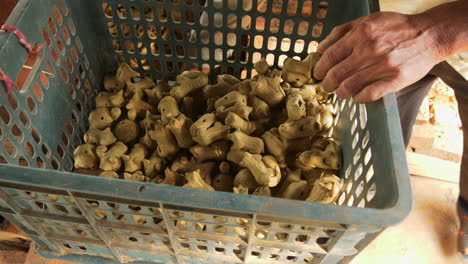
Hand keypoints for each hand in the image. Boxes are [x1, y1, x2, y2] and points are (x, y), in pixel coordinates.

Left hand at [313, 12, 442, 102]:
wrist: (429, 35)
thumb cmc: (395, 28)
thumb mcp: (367, 21)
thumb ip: (341, 32)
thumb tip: (320, 49)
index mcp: (361, 33)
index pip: (330, 56)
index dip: (320, 68)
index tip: (318, 74)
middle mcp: (370, 49)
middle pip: (336, 74)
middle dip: (327, 83)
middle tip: (327, 86)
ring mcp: (382, 66)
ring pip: (349, 86)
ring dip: (341, 92)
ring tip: (341, 92)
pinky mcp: (394, 80)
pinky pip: (367, 95)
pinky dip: (358, 98)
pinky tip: (357, 96)